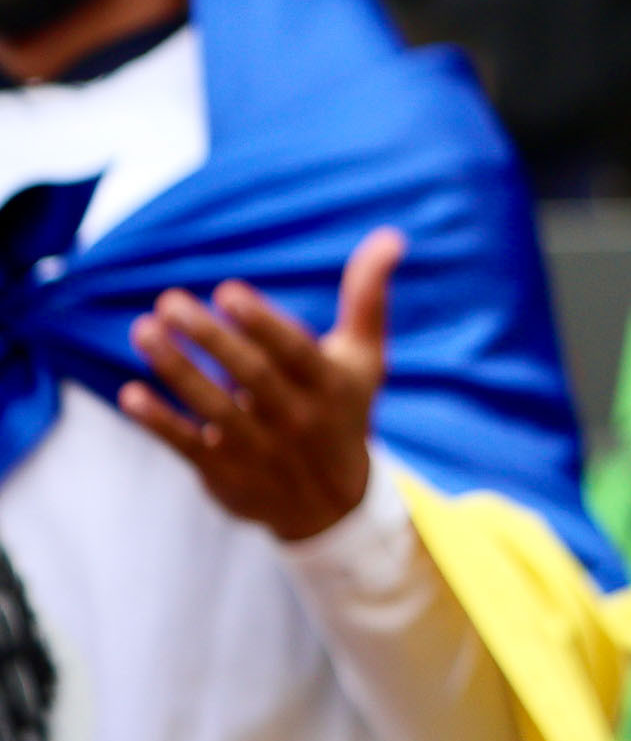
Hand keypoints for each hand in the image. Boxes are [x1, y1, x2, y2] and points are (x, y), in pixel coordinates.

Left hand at [122, 227, 398, 541]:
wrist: (330, 504)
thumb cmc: (343, 411)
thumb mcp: (364, 357)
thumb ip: (368, 297)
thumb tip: (389, 236)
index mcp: (330, 386)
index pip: (295, 352)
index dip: (262, 324)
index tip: (227, 293)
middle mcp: (296, 418)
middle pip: (249, 375)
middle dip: (209, 337)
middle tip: (170, 301)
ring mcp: (259, 449)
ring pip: (213, 407)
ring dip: (176, 369)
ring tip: (144, 330)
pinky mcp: (225, 473)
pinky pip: (187, 445)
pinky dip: (159, 421)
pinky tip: (131, 393)